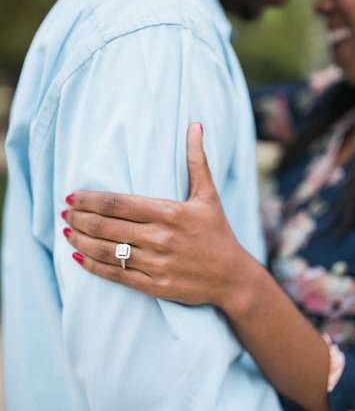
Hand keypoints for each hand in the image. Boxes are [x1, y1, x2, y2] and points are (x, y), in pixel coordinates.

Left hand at [62, 123, 252, 309]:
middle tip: (65, 212)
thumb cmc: (218, 233)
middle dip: (79, 218)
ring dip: (80, 241)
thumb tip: (195, 125)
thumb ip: (197, 160)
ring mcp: (157, 264)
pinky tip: (78, 257)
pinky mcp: (155, 286)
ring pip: (107, 251)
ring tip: (66, 232)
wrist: (232, 277)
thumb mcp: (209, 195)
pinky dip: (93, 266)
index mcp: (170, 212)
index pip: (117, 203)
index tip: (72, 196)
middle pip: (106, 226)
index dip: (89, 199)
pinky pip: (116, 276)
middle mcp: (161, 237)